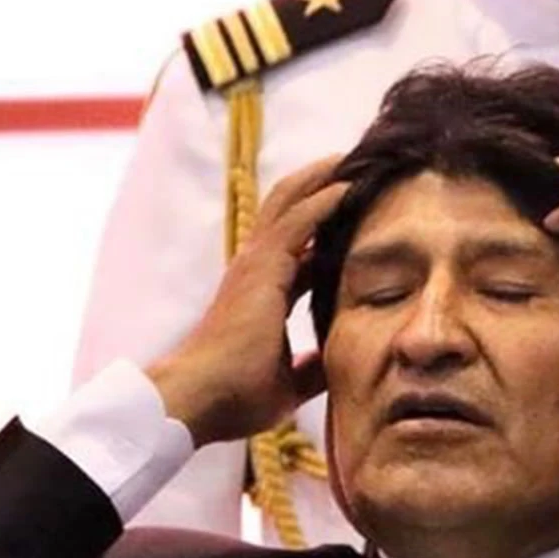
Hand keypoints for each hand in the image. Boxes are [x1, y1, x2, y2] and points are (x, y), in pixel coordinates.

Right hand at [146, 157, 347, 446]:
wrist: (199, 399)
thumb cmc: (234, 396)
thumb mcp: (288, 383)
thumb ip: (313, 368)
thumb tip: (336, 366)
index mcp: (264, 293)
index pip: (302, 249)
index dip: (328, 229)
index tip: (359, 212)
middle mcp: (257, 270)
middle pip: (292, 212)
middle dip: (323, 187)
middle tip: (358, 167)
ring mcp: (255, 264)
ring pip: (291, 204)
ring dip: (323, 179)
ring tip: (355, 158)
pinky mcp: (259, 268)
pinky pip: (296, 222)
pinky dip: (322, 200)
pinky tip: (348, 185)